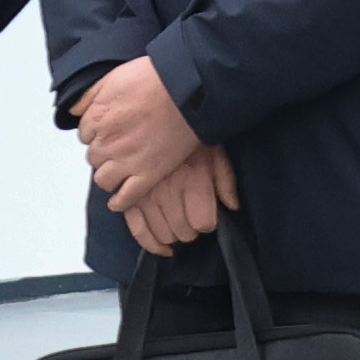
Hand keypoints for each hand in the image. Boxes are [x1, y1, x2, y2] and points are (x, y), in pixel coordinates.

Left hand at [72, 53, 213, 209]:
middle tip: (119, 147)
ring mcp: (127, 161)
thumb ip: (89, 95)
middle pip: (93, 156)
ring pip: (103, 179)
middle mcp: (107, 142)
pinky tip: (119, 200)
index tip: (109, 131)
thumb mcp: (113, 77)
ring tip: (120, 170)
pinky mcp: (148, 174)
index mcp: (97, 118)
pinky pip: (126, 197)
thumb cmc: (154, 79)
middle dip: (103, 152)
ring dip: (108, 175)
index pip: (85, 134)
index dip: (97, 133)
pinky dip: (119, 201)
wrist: (186, 89)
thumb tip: (73, 110)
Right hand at [120, 140, 240, 255]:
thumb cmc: (188, 132)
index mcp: (193, 179)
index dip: (208, 222)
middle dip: (191, 230)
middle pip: (184, 231)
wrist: (155, 112)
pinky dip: (150, 243)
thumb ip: (226, 180)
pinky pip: (137, 229)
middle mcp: (169, 191)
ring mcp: (146, 195)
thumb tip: (232, 206)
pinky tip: (162, 247)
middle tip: (192, 218)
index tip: (208, 215)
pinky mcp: (128, 196)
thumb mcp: (215, 150)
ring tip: (178, 224)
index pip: (204, 222)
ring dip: (173, 235)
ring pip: (163, 233)